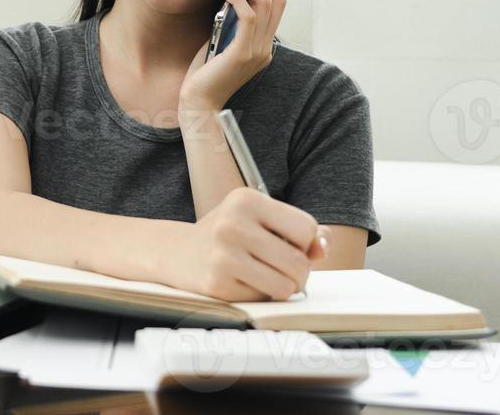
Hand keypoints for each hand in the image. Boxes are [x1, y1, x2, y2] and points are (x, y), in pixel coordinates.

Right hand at [155, 188, 330, 301]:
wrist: (177, 253)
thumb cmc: (228, 235)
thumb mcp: (259, 219)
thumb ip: (298, 230)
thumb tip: (322, 247)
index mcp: (246, 199)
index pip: (306, 228)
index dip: (304, 243)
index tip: (287, 244)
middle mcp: (233, 223)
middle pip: (299, 262)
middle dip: (299, 273)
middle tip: (283, 270)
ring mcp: (223, 254)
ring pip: (286, 286)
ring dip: (283, 288)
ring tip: (267, 278)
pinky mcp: (217, 284)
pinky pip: (263, 300)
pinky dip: (260, 296)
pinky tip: (242, 283)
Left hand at [178, 0, 285, 111]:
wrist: (198, 104)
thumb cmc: (204, 74)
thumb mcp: (221, 43)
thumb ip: (230, 24)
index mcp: (263, 46)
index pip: (277, 7)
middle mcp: (266, 48)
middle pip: (278, 1)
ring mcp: (257, 52)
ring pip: (266, 5)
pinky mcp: (243, 54)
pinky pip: (248, 17)